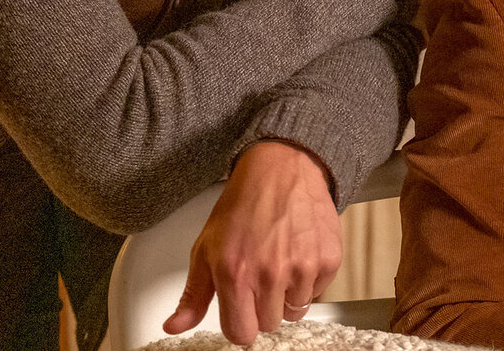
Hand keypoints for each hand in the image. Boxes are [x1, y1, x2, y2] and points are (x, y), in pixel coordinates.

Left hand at [163, 142, 341, 345]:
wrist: (282, 169)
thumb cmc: (243, 205)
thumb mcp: (206, 248)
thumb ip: (193, 294)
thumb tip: (175, 326)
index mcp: (235, 274)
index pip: (241, 334)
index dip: (240, 323)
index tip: (242, 309)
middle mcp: (270, 274)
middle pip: (270, 324)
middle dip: (264, 306)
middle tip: (260, 275)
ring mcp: (303, 267)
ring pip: (296, 310)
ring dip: (288, 293)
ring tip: (280, 261)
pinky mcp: (328, 259)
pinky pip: (318, 290)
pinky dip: (309, 278)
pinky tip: (298, 253)